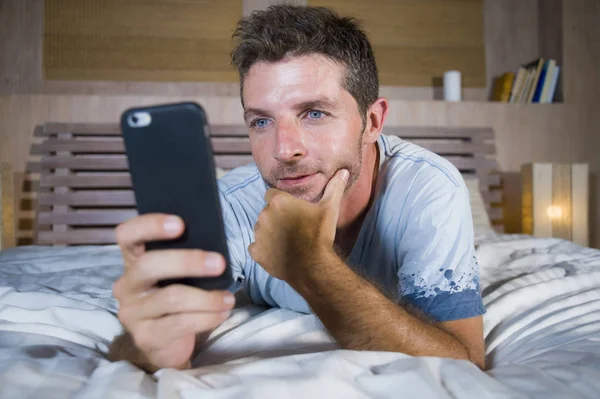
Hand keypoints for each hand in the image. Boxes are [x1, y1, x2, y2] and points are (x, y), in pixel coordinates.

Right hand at [112, 214, 234, 370]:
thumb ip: (184, 256)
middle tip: (219, 263)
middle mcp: (127, 284)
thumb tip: (215, 245)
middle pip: (149, 265)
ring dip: (206, 297)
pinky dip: (207, 317)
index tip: (179, 224)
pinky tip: (222, 312)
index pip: (128, 235)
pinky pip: (180, 323)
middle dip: (188, 261)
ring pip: (171, 298)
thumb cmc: (177, 296)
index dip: (150, 225)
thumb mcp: (177, 275)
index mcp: (133, 260)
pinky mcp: (145, 336)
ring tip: (228, 298)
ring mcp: (133, 311)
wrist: (168, 344)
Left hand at [248, 169, 348, 281]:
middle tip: (292, 226)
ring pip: (261, 228)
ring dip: (269, 232)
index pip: (271, 194)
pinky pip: (255, 247)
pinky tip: (277, 252)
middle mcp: (264, 215)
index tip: (292, 210)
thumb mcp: (330, 208)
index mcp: (278, 201)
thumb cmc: (320, 234)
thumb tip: (343, 172)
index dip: (281, 201)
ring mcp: (259, 234)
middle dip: (276, 217)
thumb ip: (334, 188)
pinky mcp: (257, 253)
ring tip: (287, 240)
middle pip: (267, 211)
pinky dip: (264, 249)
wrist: (313, 266)